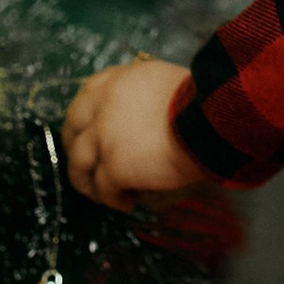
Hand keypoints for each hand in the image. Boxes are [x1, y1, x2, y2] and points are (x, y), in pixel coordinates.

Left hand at [62, 56, 209, 209]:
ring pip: (80, 163)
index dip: (83, 115)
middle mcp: (104, 105)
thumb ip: (144, 95)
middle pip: (73, 129)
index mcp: (119, 80)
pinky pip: (103, 189)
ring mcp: (104, 137)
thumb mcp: (167, 84)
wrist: (211, 122)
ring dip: (87, 181)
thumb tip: (143, 114)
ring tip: (101, 194)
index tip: (86, 129)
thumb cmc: (202, 103)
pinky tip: (126, 203)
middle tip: (85, 165)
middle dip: (74, 148)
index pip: (86, 94)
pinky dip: (113, 199)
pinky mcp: (113, 166)